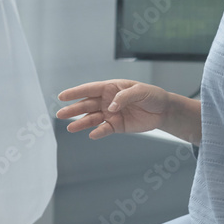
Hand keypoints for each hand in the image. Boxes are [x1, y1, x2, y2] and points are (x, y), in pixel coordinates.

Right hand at [56, 79, 170, 139]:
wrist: (163, 111)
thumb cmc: (152, 95)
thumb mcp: (141, 91)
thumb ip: (124, 96)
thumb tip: (110, 107)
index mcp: (110, 88)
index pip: (89, 89)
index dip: (75, 92)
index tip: (62, 96)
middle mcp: (107, 100)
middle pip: (86, 105)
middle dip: (73, 109)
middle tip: (60, 114)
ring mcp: (110, 114)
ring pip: (92, 118)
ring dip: (81, 122)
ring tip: (70, 128)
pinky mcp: (116, 126)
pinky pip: (104, 129)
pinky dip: (98, 132)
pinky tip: (92, 135)